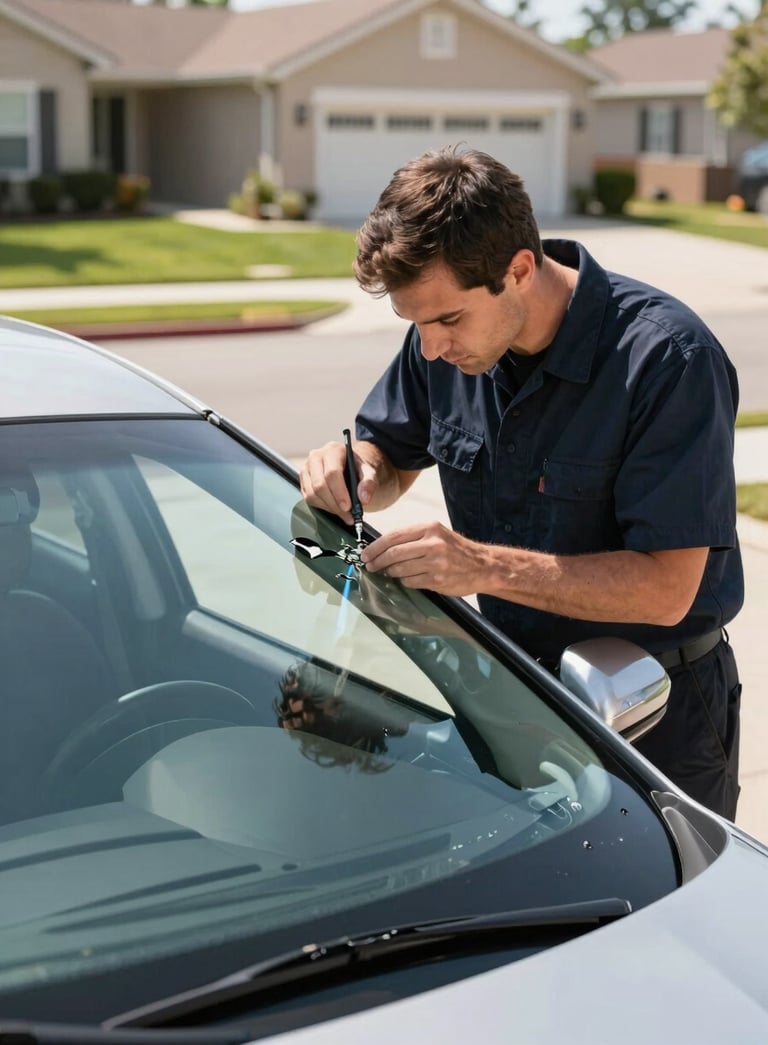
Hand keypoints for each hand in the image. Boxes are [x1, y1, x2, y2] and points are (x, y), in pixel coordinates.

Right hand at [300, 441, 377, 524]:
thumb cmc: (357, 468)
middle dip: (334, 504)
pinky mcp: (303, 480)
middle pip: (320, 485)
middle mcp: (316, 456)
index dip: (339, 492)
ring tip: (343, 513)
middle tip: (348, 515)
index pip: (332, 473)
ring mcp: (307, 468)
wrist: (348, 466)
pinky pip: (308, 498)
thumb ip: (369, 483)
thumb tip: (363, 499)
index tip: (348, 507)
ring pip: (312, 494)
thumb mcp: (369, 472)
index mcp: (333, 450)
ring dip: (328, 507)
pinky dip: (322, 506)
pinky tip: (334, 508)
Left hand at [361, 521, 485, 596]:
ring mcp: (435, 563)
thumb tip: (383, 546)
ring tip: (388, 572)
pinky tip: (407, 578)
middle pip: (393, 554)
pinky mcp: (437, 580)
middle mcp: (432, 544)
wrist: (483, 565)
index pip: (394, 536)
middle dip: (377, 561)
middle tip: (370, 566)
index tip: (366, 554)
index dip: (375, 547)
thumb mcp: (437, 534)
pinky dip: (404, 581)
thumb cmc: (456, 549)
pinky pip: (411, 582)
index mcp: (429, 528)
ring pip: (400, 569)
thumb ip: (413, 538)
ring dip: (390, 572)